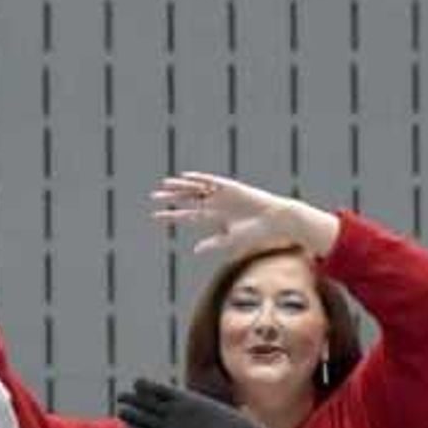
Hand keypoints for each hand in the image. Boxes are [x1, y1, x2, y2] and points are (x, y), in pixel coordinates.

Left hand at [113, 377, 265, 427]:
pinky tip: (138, 383)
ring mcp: (175, 414)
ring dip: (137, 400)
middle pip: (146, 421)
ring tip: (123, 395)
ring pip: (151, 406)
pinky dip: (152, 388)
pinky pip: (164, 393)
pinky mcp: (184, 400)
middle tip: (121, 409)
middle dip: (133, 415)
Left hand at [150, 171, 332, 258]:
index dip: (171, 215)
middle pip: (187, 199)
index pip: (187, 216)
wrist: (273, 220)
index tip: (155, 216)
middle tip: (154, 198)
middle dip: (171, 198)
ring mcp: (221, 194)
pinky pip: (210, 180)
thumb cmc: (255, 233)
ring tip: (165, 185)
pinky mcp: (229, 186)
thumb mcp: (230, 239)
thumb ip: (213, 243)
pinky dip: (198, 178)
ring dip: (181, 186)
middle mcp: (213, 204)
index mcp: (212, 218)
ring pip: (195, 188)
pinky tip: (186, 177)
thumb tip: (194, 250)